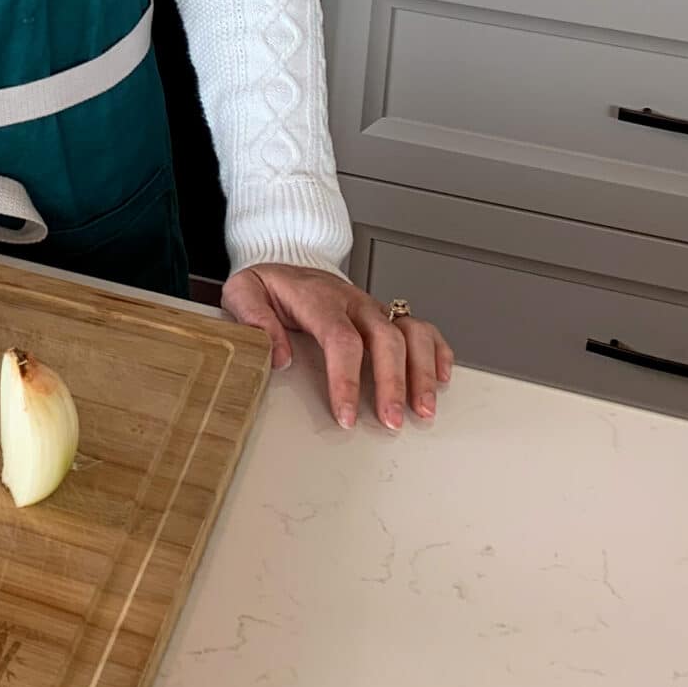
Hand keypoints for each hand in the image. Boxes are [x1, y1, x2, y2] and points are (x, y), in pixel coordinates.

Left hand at [222, 263, 453, 430]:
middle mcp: (354, 302)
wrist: (288, 265)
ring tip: (424, 410)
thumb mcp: (244, 292)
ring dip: (423, 371)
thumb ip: (254, 319)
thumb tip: (278, 356)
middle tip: (392, 421)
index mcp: (319, 299)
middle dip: (393, 383)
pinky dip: (438, 351)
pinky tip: (443, 378)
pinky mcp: (386, 315)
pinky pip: (421, 327)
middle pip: (386, 338)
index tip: (347, 414)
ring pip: (412, 332)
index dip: (347, 379)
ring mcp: (374, 308)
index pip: (341, 339)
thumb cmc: (270, 287)